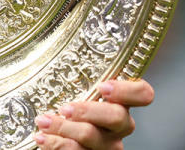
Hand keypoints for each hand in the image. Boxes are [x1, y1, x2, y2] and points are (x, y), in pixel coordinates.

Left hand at [33, 79, 153, 148]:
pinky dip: (56, 145)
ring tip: (43, 121)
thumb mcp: (71, 88)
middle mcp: (119, 126)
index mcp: (119, 102)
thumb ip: (75, 77)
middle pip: (118, 118)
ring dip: (64, 129)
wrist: (56, 139)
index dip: (127, 90)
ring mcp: (107, 145)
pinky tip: (42, 137)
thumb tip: (49, 46)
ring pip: (94, 138)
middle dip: (88, 112)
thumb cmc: (64, 107)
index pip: (142, 94)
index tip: (103, 86)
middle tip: (64, 108)